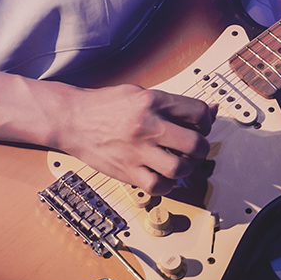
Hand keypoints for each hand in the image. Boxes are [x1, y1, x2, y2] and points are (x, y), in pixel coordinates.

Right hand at [56, 84, 215, 194]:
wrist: (70, 119)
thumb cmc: (104, 106)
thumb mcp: (139, 93)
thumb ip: (173, 103)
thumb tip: (210, 110)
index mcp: (152, 101)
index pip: (199, 113)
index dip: (205, 122)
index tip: (198, 127)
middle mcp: (147, 125)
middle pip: (195, 144)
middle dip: (200, 149)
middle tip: (192, 149)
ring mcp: (136, 150)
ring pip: (180, 168)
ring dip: (185, 169)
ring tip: (177, 163)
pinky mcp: (126, 170)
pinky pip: (158, 186)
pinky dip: (165, 185)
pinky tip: (160, 176)